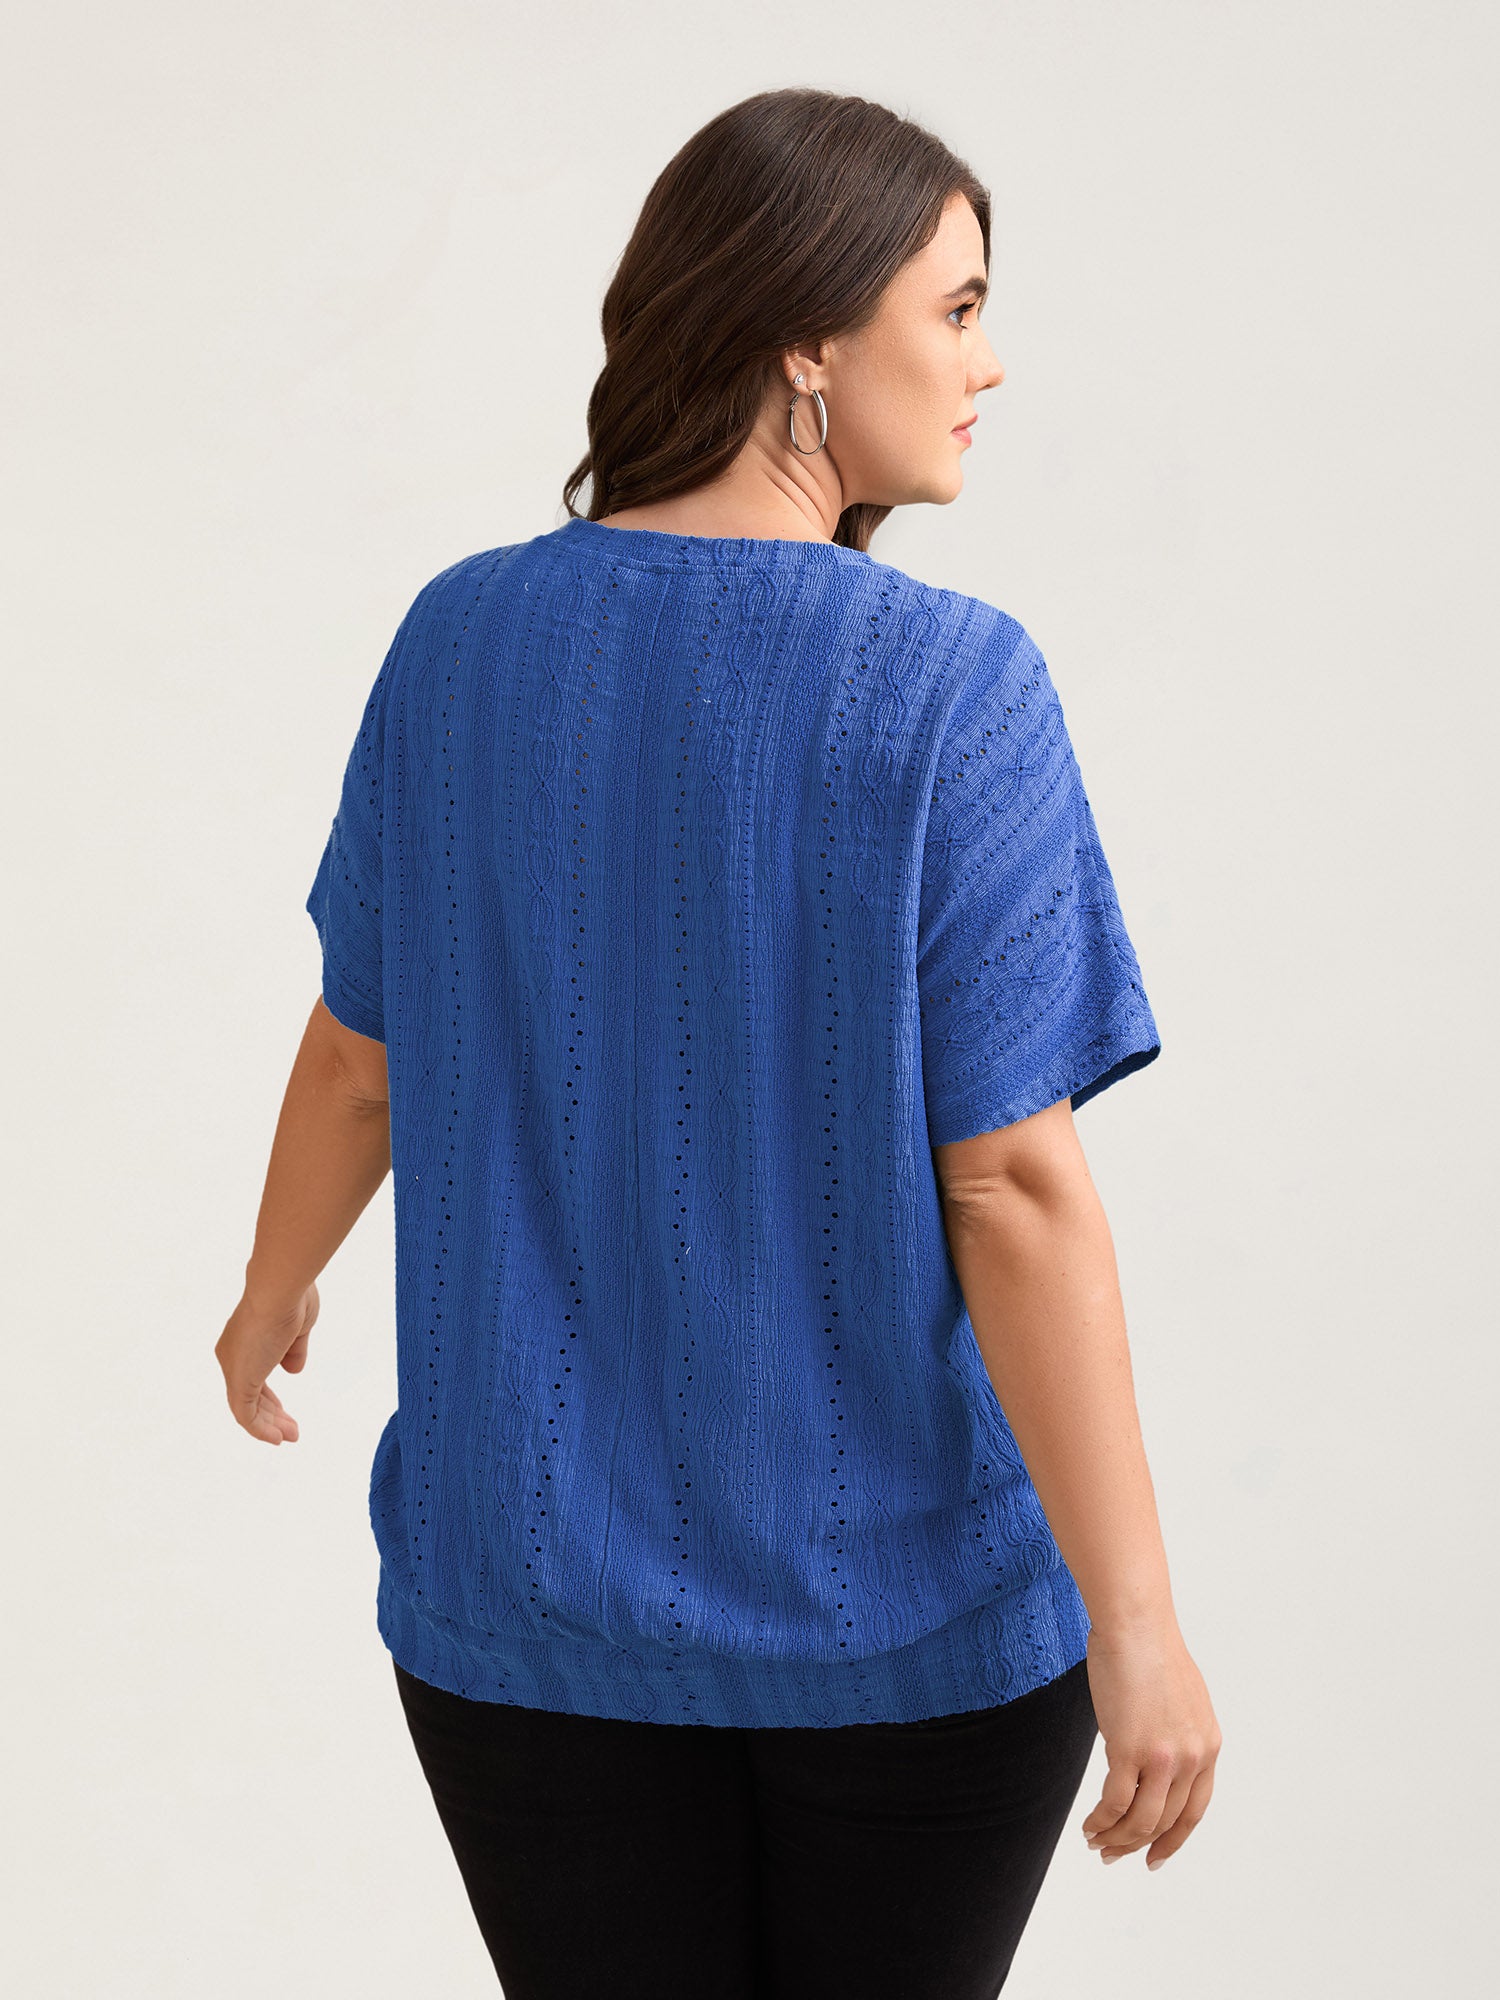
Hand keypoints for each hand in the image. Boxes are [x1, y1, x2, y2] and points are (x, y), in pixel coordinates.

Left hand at [214, 1283, 317, 1443]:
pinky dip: (261, 1429)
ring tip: (291, 1436)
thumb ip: (294, 1351)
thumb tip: (293, 1370)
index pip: (254, 1374)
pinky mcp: (239, 1380)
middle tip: (291, 1429)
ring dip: (270, 1424)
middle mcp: (232, 1355)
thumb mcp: (298, 1328)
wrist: (280, 1288)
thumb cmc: (292, 1297)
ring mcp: (234, 1368)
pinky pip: (246, 1415)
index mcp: (244, 1339)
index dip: (269, 1395)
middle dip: (272, 1413)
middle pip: (250, 1393)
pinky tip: (277, 1438)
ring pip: (248, 1407)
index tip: (285, 1407)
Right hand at [1079, 1615, 1220, 1870]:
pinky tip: (1088, 1825)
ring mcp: (1163, 1757)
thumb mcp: (1180, 1699)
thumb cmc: (1149, 1648)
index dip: (1173, 1839)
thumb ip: (1175, 1734)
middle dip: (1137, 1844)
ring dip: (1116, 1838)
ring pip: (1140, 1819)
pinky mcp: (1130, 1750)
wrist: (1135, 1624)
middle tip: (1113, 1854)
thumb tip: (1151, 1757)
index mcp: (1208, 1746)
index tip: (1155, 1856)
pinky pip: (1115, 1803)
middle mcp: (1192, 1758)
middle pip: (1165, 1820)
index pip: (1194, 1811)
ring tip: (1095, 1842)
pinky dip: (1100, 1821)